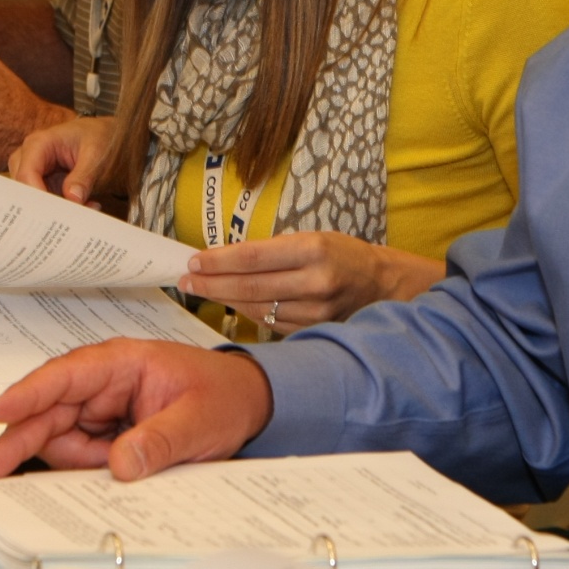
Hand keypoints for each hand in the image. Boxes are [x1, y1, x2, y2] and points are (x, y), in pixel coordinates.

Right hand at [0, 340, 274, 479]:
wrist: (247, 403)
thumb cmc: (224, 396)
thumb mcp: (200, 421)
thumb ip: (160, 441)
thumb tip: (120, 464)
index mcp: (124, 363)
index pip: (66, 375)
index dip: (28, 394)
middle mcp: (105, 382)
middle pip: (50, 410)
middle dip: (21, 437)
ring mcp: (103, 408)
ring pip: (60, 436)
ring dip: (69, 461)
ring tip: (105, 470)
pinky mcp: (107, 431)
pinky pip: (79, 452)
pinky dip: (82, 469)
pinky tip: (99, 477)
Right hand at [8, 117, 116, 204]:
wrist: (104, 138)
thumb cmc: (97, 138)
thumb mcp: (95, 154)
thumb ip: (83, 176)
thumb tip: (73, 198)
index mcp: (38, 144)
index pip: (26, 174)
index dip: (38, 197)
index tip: (58, 214)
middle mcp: (28, 159)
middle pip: (25, 191)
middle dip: (49, 208)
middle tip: (76, 215)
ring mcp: (33, 174)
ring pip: (34, 202)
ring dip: (60, 211)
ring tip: (90, 206)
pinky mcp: (42, 187)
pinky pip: (46, 205)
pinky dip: (65, 210)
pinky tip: (88, 205)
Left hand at [179, 233, 443, 332]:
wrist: (382, 284)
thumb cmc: (343, 254)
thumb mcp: (312, 238)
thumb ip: (273, 250)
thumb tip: (225, 258)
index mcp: (314, 250)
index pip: (254, 257)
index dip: (220, 261)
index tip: (194, 261)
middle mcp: (315, 282)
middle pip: (250, 286)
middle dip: (212, 284)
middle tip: (186, 280)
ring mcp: (315, 312)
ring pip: (257, 308)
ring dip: (225, 300)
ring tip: (200, 291)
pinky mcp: (314, 330)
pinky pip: (271, 323)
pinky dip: (248, 313)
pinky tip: (231, 304)